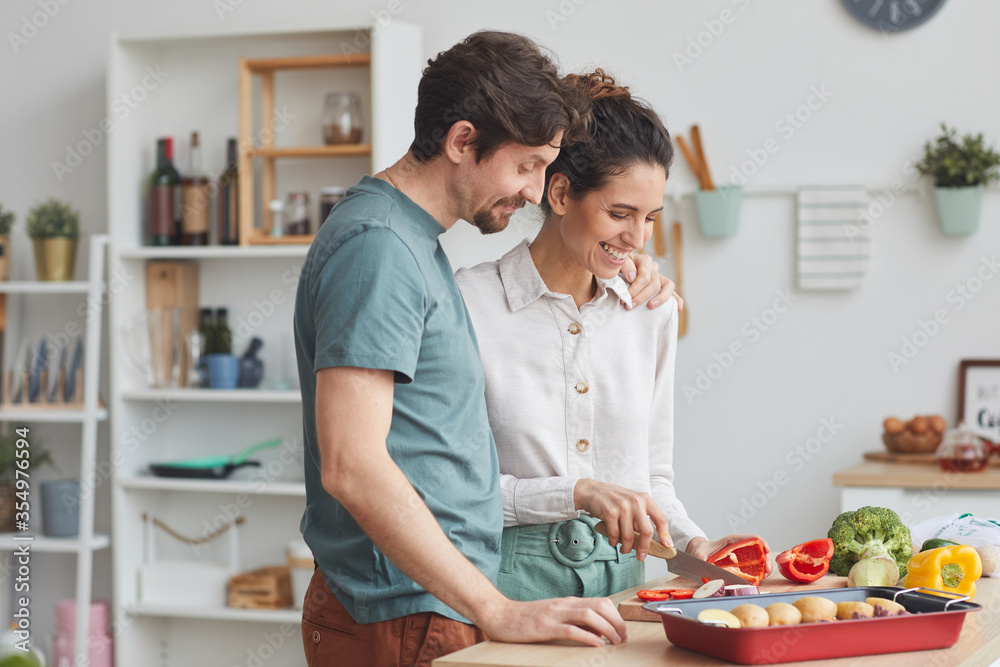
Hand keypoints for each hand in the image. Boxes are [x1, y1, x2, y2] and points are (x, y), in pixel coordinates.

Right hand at [477, 596, 626, 646]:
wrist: (500, 614)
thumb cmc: (525, 618)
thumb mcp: (553, 616)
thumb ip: (573, 620)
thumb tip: (597, 631)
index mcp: (568, 602)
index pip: (601, 602)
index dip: (616, 616)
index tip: (622, 632)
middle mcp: (564, 605)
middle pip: (600, 606)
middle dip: (617, 622)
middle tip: (623, 638)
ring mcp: (554, 615)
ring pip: (590, 615)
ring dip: (608, 629)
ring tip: (615, 642)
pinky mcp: (545, 627)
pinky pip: (571, 629)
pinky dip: (588, 637)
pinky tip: (597, 644)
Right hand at [574, 478, 672, 559]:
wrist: (593, 490)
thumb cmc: (614, 499)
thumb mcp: (633, 502)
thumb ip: (642, 518)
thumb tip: (650, 540)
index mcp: (645, 499)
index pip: (661, 519)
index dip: (665, 534)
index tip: (667, 546)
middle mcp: (636, 502)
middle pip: (647, 531)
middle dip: (644, 548)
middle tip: (641, 556)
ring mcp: (622, 507)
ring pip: (629, 536)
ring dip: (627, 548)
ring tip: (624, 549)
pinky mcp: (610, 513)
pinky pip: (615, 535)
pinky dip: (614, 542)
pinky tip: (613, 541)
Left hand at [620, 253, 683, 311]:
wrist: (619, 269)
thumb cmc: (618, 267)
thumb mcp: (618, 263)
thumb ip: (625, 266)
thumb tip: (633, 277)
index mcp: (644, 261)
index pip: (644, 276)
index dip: (635, 288)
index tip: (625, 297)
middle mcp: (654, 268)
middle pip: (654, 283)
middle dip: (641, 297)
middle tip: (629, 306)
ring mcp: (660, 276)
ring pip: (668, 286)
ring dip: (660, 298)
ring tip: (651, 306)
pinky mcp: (663, 286)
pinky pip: (673, 292)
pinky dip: (677, 300)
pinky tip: (678, 309)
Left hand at [687, 534, 772, 575]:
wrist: (698, 556)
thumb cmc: (700, 552)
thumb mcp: (699, 554)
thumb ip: (701, 559)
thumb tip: (706, 569)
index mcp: (732, 541)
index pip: (751, 538)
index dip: (761, 542)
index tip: (766, 550)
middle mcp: (739, 548)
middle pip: (758, 551)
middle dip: (766, 560)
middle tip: (768, 570)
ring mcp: (741, 557)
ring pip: (758, 561)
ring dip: (765, 568)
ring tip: (765, 576)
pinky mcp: (740, 566)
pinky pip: (752, 569)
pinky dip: (758, 574)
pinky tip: (759, 580)